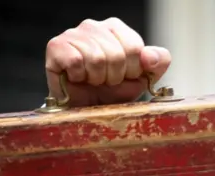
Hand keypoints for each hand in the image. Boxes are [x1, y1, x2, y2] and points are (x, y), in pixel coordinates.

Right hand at [45, 17, 171, 106]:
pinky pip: (76, 61)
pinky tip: (77, 78)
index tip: (125, 77)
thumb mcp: (142, 78)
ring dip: (97, 79)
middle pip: (116, 55)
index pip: (135, 47)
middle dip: (114, 77)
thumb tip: (150, 56)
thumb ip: (157, 63)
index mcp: (117, 29)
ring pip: (96, 59)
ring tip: (92, 80)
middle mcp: (94, 26)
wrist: (87, 109)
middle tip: (106, 81)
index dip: (132, 71)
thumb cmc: (112, 92)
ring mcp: (74, 34)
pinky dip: (79, 77)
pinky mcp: (56, 46)